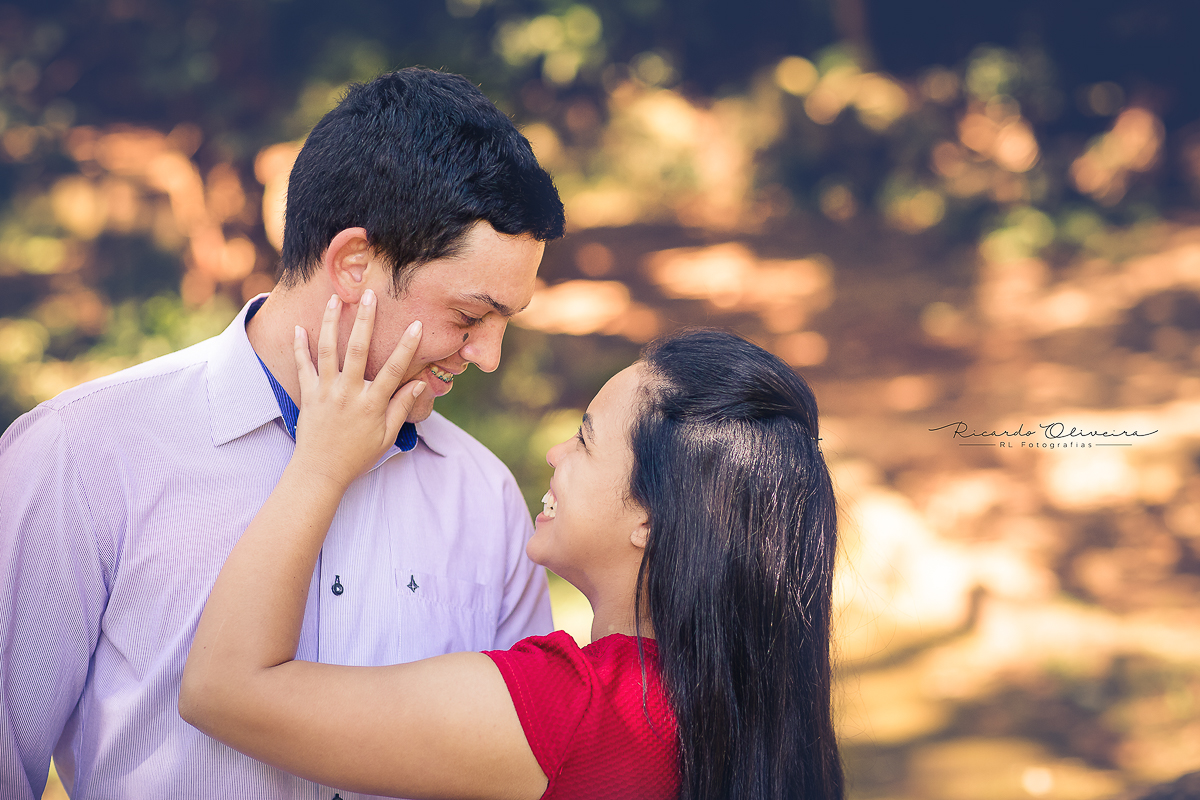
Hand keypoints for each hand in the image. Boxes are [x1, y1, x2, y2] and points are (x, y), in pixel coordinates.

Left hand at [290, 291, 425, 488]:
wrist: (320, 472)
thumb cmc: (357, 456)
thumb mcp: (387, 436)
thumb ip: (401, 408)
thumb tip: (419, 384)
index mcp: (372, 404)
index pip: (393, 370)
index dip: (407, 346)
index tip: (416, 324)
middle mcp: (348, 393)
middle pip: (357, 350)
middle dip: (364, 320)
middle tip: (368, 295)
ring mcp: (326, 392)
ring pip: (327, 350)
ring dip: (331, 322)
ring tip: (334, 299)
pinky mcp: (308, 395)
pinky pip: (302, 366)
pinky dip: (299, 346)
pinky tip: (300, 327)